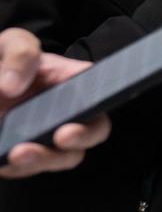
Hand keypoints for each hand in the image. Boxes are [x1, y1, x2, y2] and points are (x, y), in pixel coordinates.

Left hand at [0, 28, 108, 178]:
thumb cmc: (2, 60)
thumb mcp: (10, 43)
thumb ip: (21, 53)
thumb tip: (12, 85)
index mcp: (73, 81)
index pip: (101, 89)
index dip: (102, 100)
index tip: (85, 107)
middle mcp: (69, 111)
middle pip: (93, 130)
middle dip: (82, 137)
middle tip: (62, 137)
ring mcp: (46, 135)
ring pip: (62, 157)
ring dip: (44, 160)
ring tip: (16, 155)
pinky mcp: (23, 155)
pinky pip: (26, 168)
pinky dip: (14, 167)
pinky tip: (1, 160)